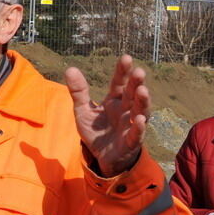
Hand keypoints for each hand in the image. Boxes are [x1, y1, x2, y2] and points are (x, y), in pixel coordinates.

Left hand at [65, 55, 148, 176]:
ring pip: (140, 111)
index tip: (126, 58)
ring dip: (143, 102)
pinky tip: (139, 119)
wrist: (102, 156)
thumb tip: (70, 68)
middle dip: (136, 83)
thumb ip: (78, 92)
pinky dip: (138, 127)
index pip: (119, 83)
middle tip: (139, 71)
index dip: (122, 72)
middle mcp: (126, 110)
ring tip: (143, 91)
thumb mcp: (83, 110)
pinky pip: (136, 134)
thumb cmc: (96, 131)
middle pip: (132, 95)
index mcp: (115, 101)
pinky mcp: (131, 141)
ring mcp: (130, 125)